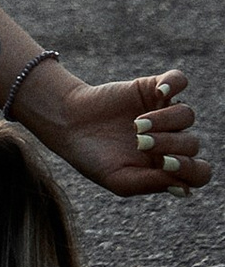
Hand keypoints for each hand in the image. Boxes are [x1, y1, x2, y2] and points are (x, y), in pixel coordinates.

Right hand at [24, 66, 206, 199]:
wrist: (68, 124)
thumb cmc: (93, 158)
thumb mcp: (120, 180)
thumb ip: (152, 183)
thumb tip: (185, 187)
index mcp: (167, 167)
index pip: (199, 172)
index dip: (189, 169)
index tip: (163, 164)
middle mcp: (170, 139)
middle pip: (192, 143)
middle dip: (169, 144)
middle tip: (141, 142)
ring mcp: (162, 111)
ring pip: (187, 114)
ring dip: (167, 121)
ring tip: (138, 125)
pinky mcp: (150, 88)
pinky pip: (178, 80)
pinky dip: (175, 83)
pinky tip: (160, 92)